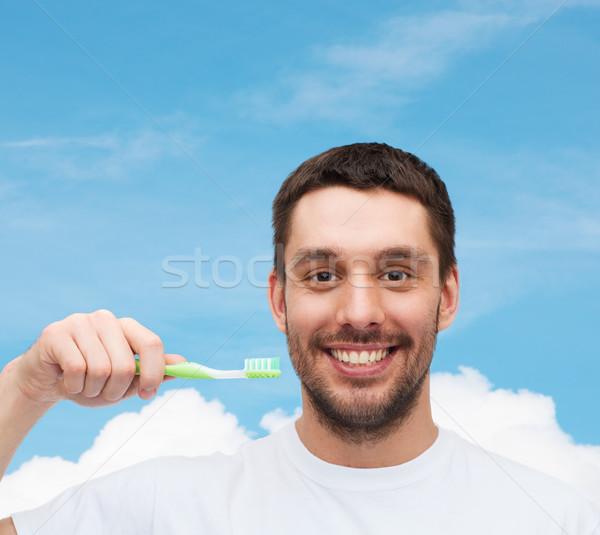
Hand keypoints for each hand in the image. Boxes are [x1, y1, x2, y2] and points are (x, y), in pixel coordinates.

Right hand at [11, 310, 183, 407]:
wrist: (46, 381)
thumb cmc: (90, 381)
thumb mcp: (125, 381)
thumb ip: (154, 371)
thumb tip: (183, 364)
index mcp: (126, 326)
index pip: (151, 343)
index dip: (155, 372)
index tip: (148, 394)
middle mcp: (106, 319)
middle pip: (126, 364)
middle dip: (115, 391)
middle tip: (102, 394)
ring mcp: (80, 322)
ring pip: (100, 370)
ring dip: (92, 390)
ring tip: (83, 386)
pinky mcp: (56, 333)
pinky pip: (76, 369)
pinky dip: (73, 386)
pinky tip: (66, 381)